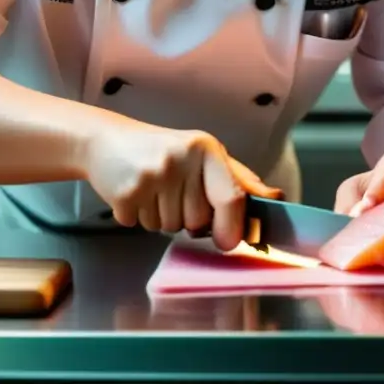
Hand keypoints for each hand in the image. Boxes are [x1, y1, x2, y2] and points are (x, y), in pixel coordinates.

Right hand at [82, 124, 282, 250]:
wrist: (106, 141)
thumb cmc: (163, 151)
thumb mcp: (204, 157)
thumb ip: (239, 180)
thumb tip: (276, 199)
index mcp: (206, 149)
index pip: (230, 197)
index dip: (232, 226)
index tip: (227, 242)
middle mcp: (181, 159)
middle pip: (198, 221)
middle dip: (188, 219)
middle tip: (174, 194)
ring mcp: (152, 175)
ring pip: (171, 227)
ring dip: (163, 218)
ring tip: (153, 191)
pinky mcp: (126, 192)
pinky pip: (143, 226)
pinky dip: (140, 218)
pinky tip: (136, 195)